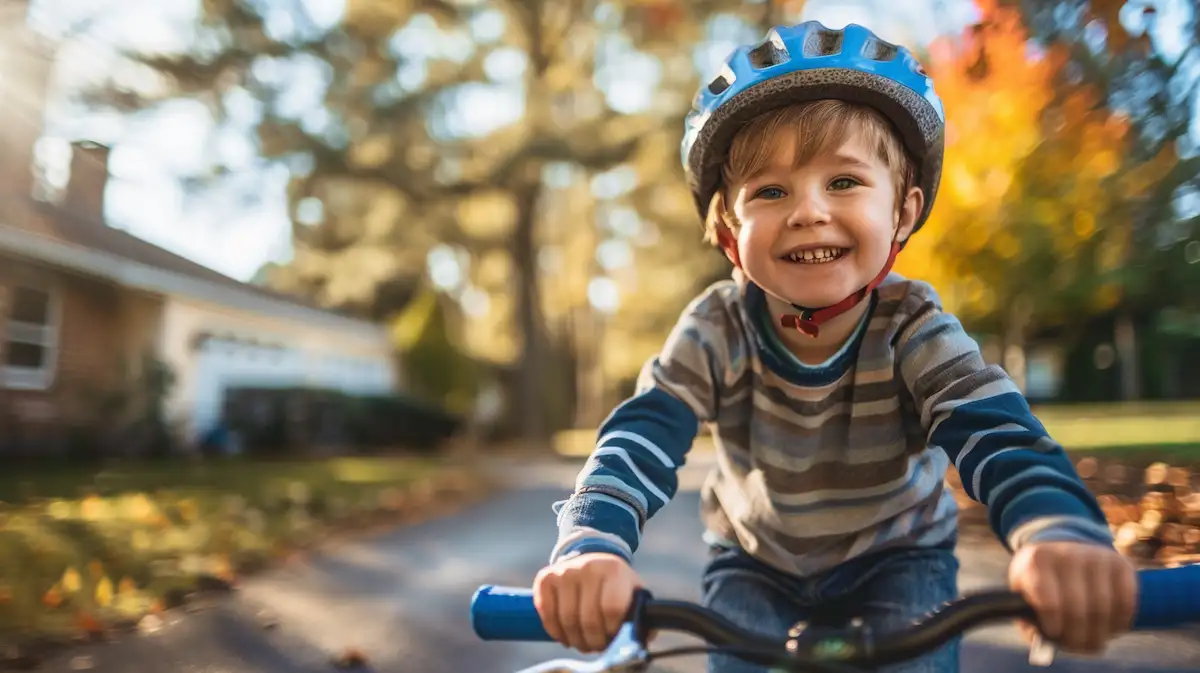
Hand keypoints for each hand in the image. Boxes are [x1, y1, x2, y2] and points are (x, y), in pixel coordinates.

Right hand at [532, 552, 644, 652]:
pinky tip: (565, 636)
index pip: (612, 608)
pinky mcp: (546, 578)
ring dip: (575, 640)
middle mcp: (589, 567)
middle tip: (596, 647)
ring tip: (583, 643)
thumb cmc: (616, 587)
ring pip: (567, 620)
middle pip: (588, 619)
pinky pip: (547, 614)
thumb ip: (639, 618)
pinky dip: (555, 631)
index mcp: (615, 571)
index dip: (612, 630)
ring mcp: (565, 571)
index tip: (613, 636)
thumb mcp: (633, 594)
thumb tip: (635, 641)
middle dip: (593, 641)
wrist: (592, 562)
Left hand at [1008, 541, 1137, 654]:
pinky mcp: (1120, 563)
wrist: (1062, 550)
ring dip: (1100, 633)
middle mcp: (1067, 554)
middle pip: (1077, 608)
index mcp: (1036, 561)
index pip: (1048, 599)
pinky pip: (1126, 602)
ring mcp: (1096, 556)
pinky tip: (1113, 628)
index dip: (1054, 624)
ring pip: (1102, 608)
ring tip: (1093, 641)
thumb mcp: (1023, 594)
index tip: (1056, 634)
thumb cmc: (1040, 581)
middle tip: (1078, 647)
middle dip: (1078, 636)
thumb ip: (1028, 620)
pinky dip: (1121, 622)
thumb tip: (1043, 645)